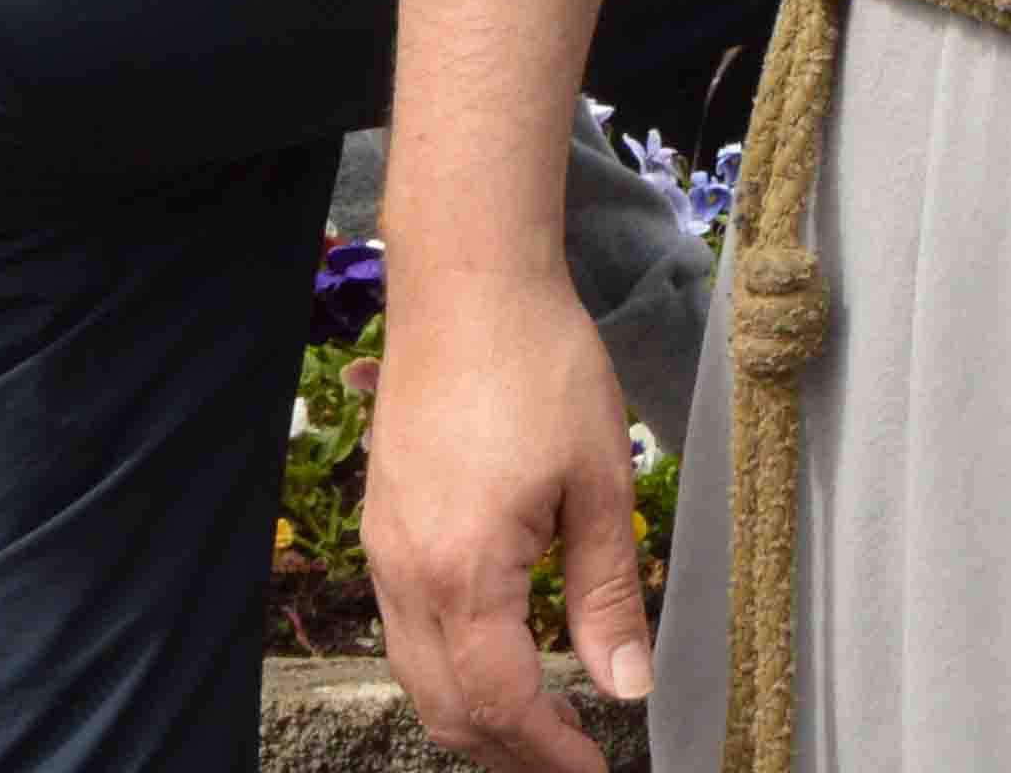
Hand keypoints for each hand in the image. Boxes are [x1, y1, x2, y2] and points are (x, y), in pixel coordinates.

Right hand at [374, 267, 656, 772]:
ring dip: (476, 715)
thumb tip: (627, 685)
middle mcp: (407, 575)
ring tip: (543, 724)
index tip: (597, 768)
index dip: (551, 751)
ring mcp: (384, 553)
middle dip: (510, 751)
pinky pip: (405, 630)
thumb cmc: (541, 367)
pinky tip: (499, 656)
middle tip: (574, 758)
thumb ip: (608, 593)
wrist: (467, 287)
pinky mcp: (382, 528)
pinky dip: (449, 668)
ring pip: (418, 676)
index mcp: (465, 572)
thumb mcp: (600, 482)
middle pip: (448, 708)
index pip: (502, 703)